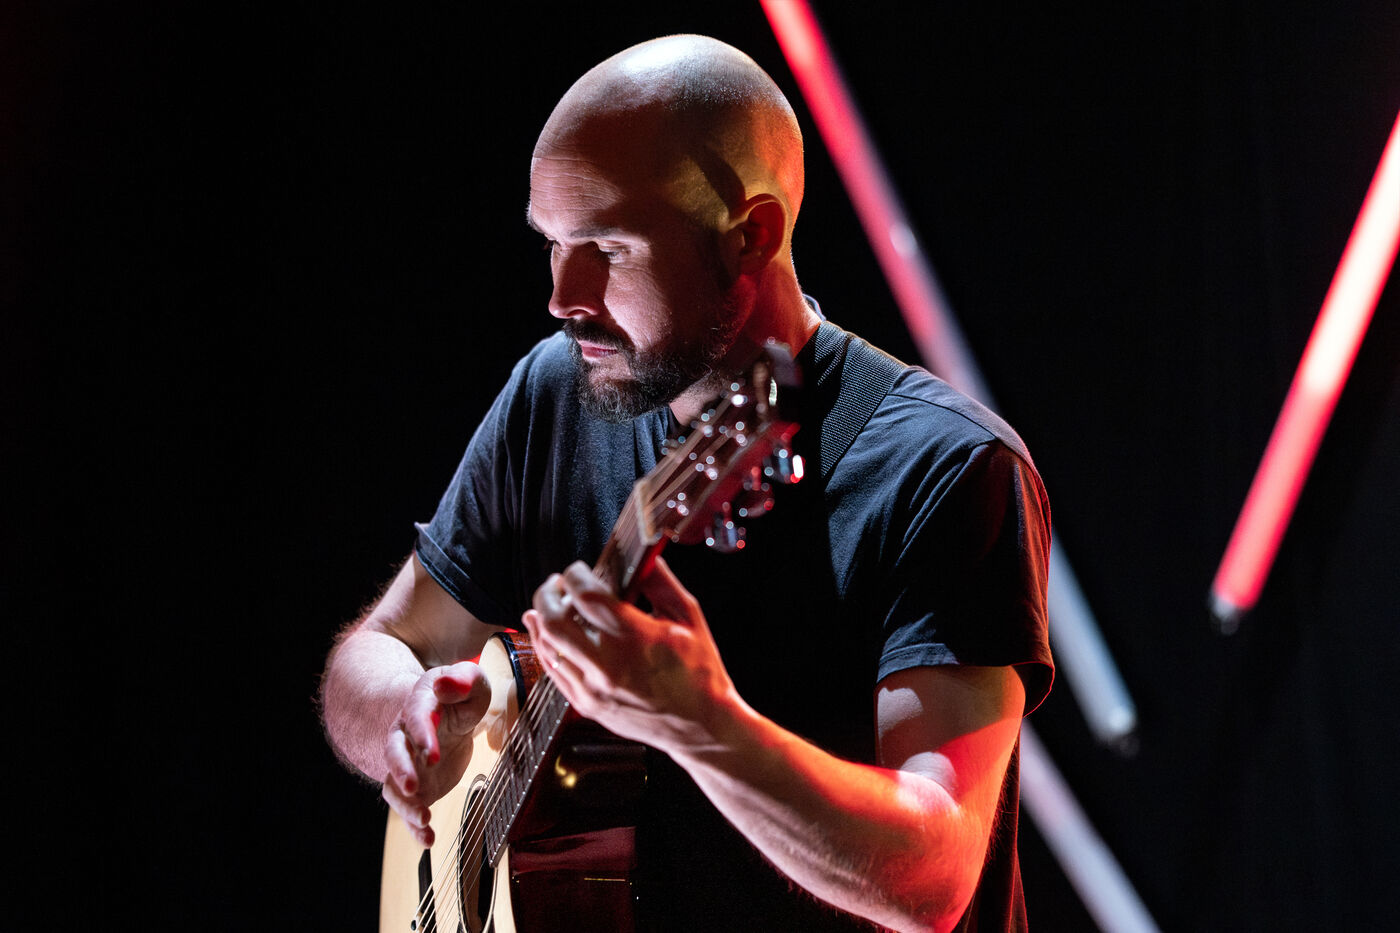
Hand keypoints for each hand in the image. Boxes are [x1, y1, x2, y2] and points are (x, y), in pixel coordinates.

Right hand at [381, 661, 491, 846]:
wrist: (450, 715)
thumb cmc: (462, 697)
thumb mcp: (472, 684)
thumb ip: (463, 680)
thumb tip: (445, 683)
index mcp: (420, 704)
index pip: (416, 716)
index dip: (422, 734)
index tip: (432, 752)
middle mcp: (405, 734)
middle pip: (394, 751)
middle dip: (401, 770)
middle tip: (413, 787)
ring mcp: (408, 763)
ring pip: (394, 784)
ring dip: (405, 804)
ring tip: (424, 819)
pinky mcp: (417, 785)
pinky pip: (408, 807)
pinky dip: (414, 824)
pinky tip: (427, 839)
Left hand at [521, 556, 736, 754]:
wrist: (700, 726)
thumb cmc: (699, 672)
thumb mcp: (689, 617)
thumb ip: (661, 582)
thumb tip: (642, 555)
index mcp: (635, 637)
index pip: (586, 595)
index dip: (575, 574)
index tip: (579, 568)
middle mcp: (609, 664)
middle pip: (554, 619)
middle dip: (548, 593)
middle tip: (556, 582)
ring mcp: (594, 689)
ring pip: (547, 646)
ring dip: (540, 618)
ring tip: (546, 604)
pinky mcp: (587, 705)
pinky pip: (553, 672)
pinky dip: (545, 648)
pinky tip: (544, 633)